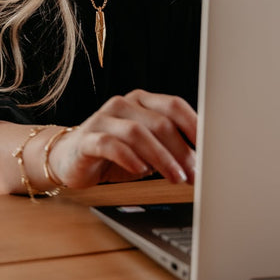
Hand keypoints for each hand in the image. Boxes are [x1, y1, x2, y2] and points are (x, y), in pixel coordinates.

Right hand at [47, 90, 197, 188]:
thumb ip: (170, 148)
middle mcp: (123, 104)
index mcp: (142, 102)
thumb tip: (204, 163)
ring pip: (138, 133)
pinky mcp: (87, 139)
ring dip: (162, 158)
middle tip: (195, 174)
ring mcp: (104, 119)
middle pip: (160, 122)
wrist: (68, 160)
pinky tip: (141, 171)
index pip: (174, 106)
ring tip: (176, 178)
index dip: (195, 126)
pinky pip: (110, 144)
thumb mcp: (147, 149)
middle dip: (182, 150)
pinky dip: (129, 158)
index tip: (211, 149)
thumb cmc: (114, 154)